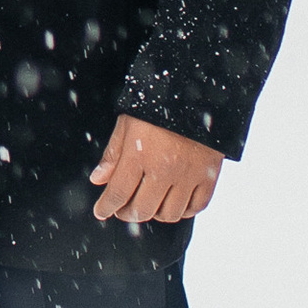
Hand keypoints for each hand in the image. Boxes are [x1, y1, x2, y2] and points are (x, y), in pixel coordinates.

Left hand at [91, 115, 221, 225]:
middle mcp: (164, 170)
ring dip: (155, 214)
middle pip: (142, 210)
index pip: (118, 193)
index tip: (101, 211)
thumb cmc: (157, 106)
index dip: (106, 207)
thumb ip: (113, 154)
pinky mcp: (209, 176)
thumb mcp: (127, 123)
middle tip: (123, 209)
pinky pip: (196, 207)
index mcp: (140, 156)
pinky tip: (174, 202)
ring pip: (169, 214)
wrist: (197, 93)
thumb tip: (98, 179)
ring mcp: (188, 176)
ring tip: (148, 204)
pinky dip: (184, 211)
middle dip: (127, 213)